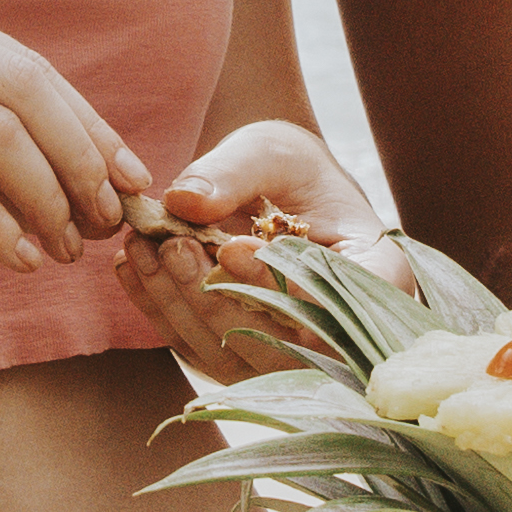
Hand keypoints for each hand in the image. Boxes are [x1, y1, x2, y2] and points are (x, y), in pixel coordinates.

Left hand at [120, 115, 368, 375]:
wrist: (271, 190)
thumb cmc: (287, 168)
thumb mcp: (269, 151)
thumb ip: (233, 171)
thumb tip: (184, 200)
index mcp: (376, 272)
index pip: (344, 299)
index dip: (289, 287)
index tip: (233, 246)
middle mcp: (343, 326)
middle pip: (286, 345)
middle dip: (220, 300)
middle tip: (174, 246)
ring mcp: (292, 353)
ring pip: (237, 359)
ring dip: (182, 308)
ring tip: (144, 249)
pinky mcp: (243, 360)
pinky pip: (200, 352)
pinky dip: (162, 314)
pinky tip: (134, 268)